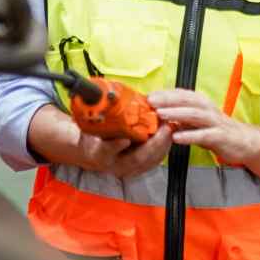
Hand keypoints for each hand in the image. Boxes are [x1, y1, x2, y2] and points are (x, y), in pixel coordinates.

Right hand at [28, 105, 172, 178]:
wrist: (91, 152)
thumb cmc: (91, 134)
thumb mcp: (88, 123)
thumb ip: (92, 111)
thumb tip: (89, 90)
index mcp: (98, 153)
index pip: (105, 151)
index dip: (114, 146)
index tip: (123, 139)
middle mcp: (113, 165)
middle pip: (135, 159)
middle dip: (153, 144)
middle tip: (164, 128)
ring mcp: (126, 169)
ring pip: (148, 161)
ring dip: (162, 145)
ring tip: (170, 128)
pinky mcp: (137, 168)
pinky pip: (153, 161)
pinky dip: (163, 148)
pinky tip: (169, 135)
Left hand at [144, 89, 259, 166]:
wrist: (243, 141)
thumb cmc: (216, 130)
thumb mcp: (196, 121)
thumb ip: (179, 117)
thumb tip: (157, 114)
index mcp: (200, 102)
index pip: (180, 94)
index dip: (163, 94)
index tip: (146, 96)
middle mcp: (207, 108)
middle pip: (185, 101)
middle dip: (167, 100)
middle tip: (149, 101)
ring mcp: (214, 122)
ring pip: (193, 114)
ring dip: (176, 113)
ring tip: (160, 114)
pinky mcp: (219, 136)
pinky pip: (203, 135)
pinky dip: (189, 135)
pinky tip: (176, 137)